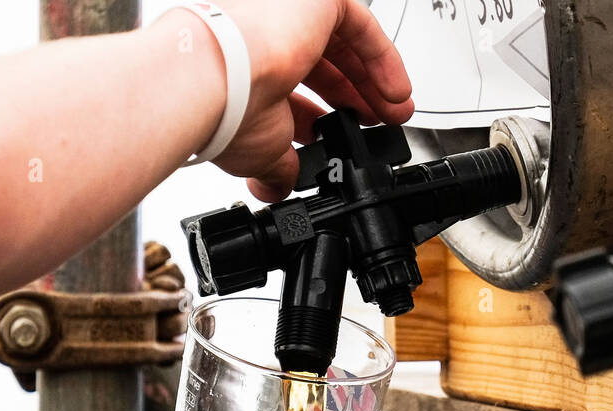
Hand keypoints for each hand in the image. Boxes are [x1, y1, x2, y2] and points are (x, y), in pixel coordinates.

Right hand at [169, 0, 413, 200]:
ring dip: (373, 82)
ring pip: (344, 42)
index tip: (338, 137)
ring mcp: (290, 13)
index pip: (290, 85)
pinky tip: (395, 93)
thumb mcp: (260, 150)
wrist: (217, 76)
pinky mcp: (317, 1)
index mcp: (245, 64)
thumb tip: (276, 189)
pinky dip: (383, 60)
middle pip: (322, 62)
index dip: (320, 114)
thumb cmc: (223, 107)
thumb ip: (277, 166)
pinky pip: (360, 26)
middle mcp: (265, 34)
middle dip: (355, 98)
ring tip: (394, 114)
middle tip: (377, 124)